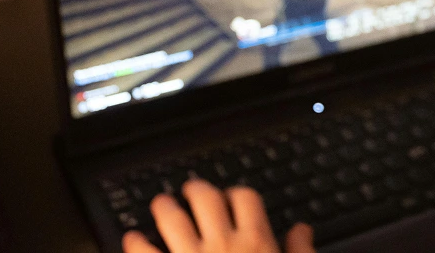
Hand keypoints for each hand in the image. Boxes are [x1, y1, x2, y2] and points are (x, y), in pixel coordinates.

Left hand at [122, 179, 315, 252]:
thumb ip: (299, 251)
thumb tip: (302, 230)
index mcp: (255, 242)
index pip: (245, 198)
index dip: (236, 192)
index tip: (230, 196)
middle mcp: (223, 244)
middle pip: (206, 199)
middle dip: (196, 190)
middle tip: (190, 189)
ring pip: (172, 219)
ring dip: (164, 208)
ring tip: (161, 203)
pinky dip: (136, 243)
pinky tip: (132, 238)